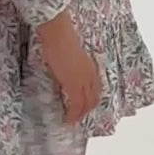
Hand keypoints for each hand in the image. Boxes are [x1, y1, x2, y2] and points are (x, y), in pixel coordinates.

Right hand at [36, 10, 101, 124]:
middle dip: (86, 110)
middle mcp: (90, 75)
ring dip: (80, 115)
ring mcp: (83, 81)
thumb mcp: (71, 55)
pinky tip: (67, 120)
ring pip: (87, 104)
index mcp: (91, 67)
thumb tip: (66, 75)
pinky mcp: (74, 85)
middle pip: (94, 98)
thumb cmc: (61, 38)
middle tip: (78, 118)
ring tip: (72, 121)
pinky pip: (77, 105)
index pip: (96, 89)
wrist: (58, 33)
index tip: (84, 106)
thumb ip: (73, 67)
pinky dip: (73, 115)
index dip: (91, 99)